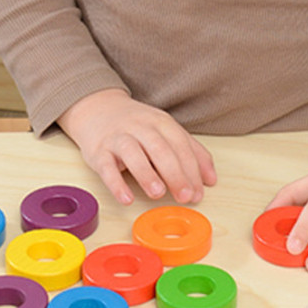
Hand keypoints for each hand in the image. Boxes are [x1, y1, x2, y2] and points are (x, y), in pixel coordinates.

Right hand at [57, 89, 216, 206]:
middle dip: (175, 173)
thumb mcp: (166, 131)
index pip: (180, 145)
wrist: (97, 109)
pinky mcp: (98, 151)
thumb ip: (191, 152)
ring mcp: (118, 138)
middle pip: (160, 148)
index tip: (199, 192)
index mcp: (161, 123)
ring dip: (146, 174)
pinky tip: (126, 198)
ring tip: (158, 193)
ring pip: (133, 153)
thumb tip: (210, 180)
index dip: (192, 169)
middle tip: (185, 196)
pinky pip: (106, 167)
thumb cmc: (136, 126)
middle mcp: (140, 127)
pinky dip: (116, 184)